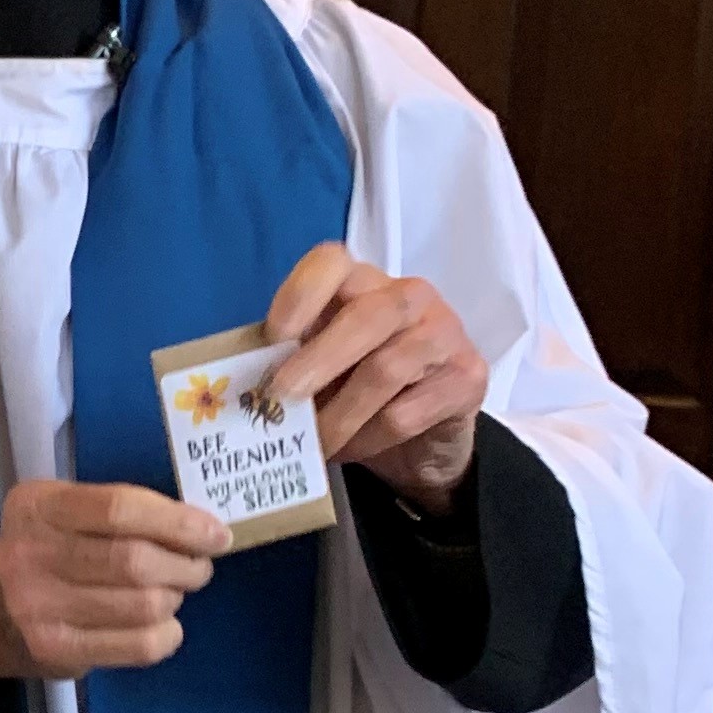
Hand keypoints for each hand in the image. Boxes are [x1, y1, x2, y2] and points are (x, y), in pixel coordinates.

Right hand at [0, 478, 230, 681]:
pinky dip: (167, 635)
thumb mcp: (64, 511)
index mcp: (39, 507)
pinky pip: (137, 646)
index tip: (215, 534)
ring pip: (143, 605)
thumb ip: (121, 512)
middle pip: (134, 561)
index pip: (119, 509)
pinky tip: (163, 625)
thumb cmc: (46, 550)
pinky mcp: (56, 650)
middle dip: (185, 565)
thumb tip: (200, 530)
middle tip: (199, 566)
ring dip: (175, 598)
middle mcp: (32, 554)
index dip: (177, 522)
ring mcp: (40, 607)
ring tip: (173, 592)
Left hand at [267, 241, 487, 512]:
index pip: (331, 263)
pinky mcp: (468, 377)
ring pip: (388, 368)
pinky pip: (408, 411)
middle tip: (280, 395)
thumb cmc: (355, 389)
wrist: (423, 437)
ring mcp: (445, 332)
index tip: (272, 336)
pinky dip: (370, 437)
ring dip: (341, 414)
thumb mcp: (318, 367)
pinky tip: (352, 450)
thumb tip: (244, 388)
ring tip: (313, 444)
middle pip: (367, 315)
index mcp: (361, 282)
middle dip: (318, 358)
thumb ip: (289, 361)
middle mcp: (409, 296)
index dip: (299, 295)